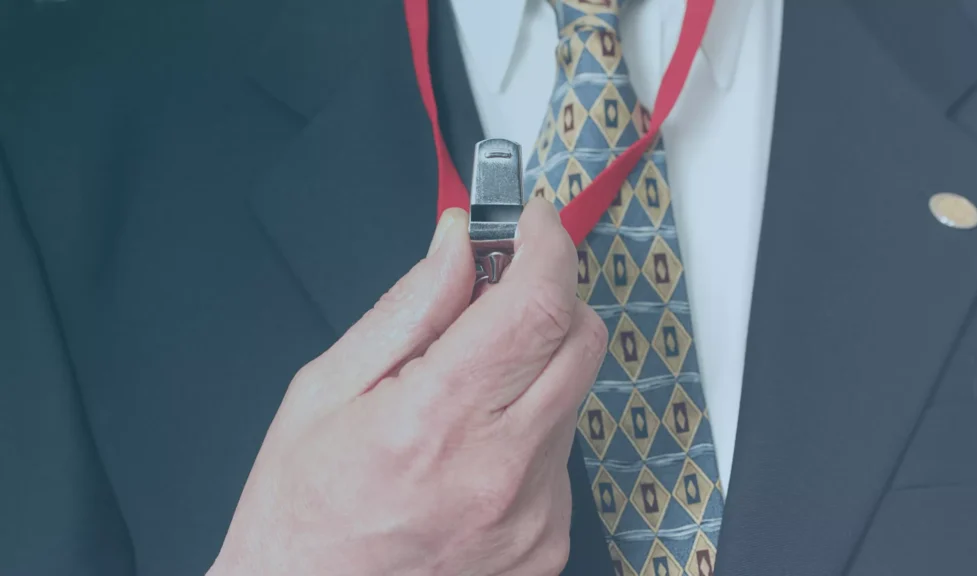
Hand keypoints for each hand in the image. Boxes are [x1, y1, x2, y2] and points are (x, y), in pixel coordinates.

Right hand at [208, 199, 607, 575]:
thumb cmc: (301, 509)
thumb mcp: (327, 389)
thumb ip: (409, 308)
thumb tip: (458, 244)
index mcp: (435, 420)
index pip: (536, 305)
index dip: (546, 245)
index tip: (531, 223)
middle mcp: (501, 471)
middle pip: (580, 338)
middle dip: (550, 295)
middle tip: (498, 293)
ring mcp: (533, 514)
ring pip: (575, 392)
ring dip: (536, 364)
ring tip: (466, 389)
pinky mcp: (548, 542)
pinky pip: (563, 451)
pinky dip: (532, 423)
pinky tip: (475, 444)